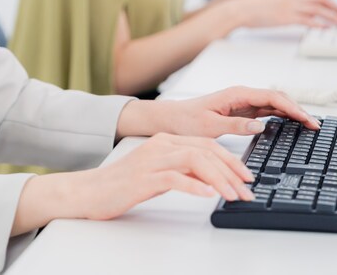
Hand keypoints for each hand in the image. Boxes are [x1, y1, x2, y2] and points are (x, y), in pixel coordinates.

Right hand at [78, 133, 255, 219]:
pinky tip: (208, 195)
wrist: (90, 191)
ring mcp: (151, 160)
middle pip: (205, 151)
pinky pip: (175, 178)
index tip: (246, 176)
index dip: (231, 160)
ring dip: (219, 179)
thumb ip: (183, 170)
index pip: (206, 145)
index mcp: (165, 140)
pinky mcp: (143, 177)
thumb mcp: (159, 173)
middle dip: (232, 170)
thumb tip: (211, 178)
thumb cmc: (123, 184)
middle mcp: (160, 145)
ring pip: (195, 161)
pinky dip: (195, 186)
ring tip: (234, 195)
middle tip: (247, 189)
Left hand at [117, 86, 319, 137]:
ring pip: (274, 103)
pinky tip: (291, 123)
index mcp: (236, 94)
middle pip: (277, 98)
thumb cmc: (186, 121)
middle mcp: (242, 95)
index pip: (272, 97)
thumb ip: (235, 125)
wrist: (171, 119)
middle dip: (298, 109)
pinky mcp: (241, 111)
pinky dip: (282, 115)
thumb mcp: (209, 126)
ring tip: (309, 125)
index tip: (307, 119)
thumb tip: (260, 126)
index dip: (292, 108)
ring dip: (292, 112)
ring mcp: (243, 102)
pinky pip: (266, 110)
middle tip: (315, 125)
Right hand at [236, 0, 336, 27]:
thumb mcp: (280, 1)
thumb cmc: (259, 7)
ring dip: (334, 16)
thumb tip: (305, 11)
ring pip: (319, 9)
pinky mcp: (287, 17)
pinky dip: (320, 23)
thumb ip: (294, 3)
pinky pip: (308, 20)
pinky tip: (327, 27)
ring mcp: (292, 6)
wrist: (244, 8)